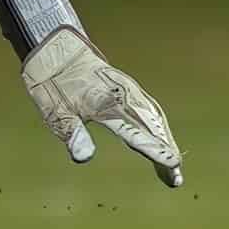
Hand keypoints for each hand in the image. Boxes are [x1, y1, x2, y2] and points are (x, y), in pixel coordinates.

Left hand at [21, 27, 182, 186]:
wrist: (57, 51)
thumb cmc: (52, 82)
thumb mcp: (53, 109)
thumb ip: (72, 132)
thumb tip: (83, 158)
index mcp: (106, 105)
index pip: (136, 133)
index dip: (154, 151)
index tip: (172, 166)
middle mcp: (123, 97)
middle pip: (153, 128)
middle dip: (165, 151)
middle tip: (176, 177)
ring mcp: (129, 90)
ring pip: (155, 118)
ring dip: (166, 140)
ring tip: (174, 164)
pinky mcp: (128, 88)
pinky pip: (150, 108)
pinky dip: (160, 126)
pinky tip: (163, 138)